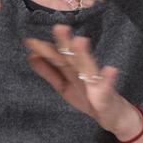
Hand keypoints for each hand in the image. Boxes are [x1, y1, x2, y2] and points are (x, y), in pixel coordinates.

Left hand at [24, 25, 139, 137]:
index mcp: (72, 71)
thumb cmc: (88, 98)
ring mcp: (96, 83)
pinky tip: (111, 70)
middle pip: (73, 56)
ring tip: (80, 40)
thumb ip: (48, 71)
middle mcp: (83, 73)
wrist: (113, 115)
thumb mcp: (63, 85)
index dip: (45, 49)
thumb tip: (30, 55)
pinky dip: (109, 78)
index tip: (29, 41)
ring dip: (85, 55)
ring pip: (89, 68)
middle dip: (65, 42)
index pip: (58, 56)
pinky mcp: (107, 96)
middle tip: (58, 27)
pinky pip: (107, 87)